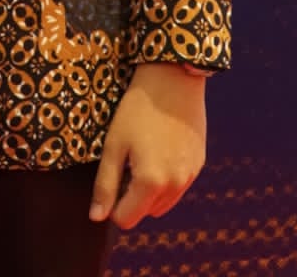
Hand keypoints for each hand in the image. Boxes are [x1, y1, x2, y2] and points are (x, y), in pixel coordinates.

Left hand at [89, 63, 206, 228]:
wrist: (173, 77)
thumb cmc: (138, 109)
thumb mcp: (114, 144)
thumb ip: (105, 184)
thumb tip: (97, 217)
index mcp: (151, 182)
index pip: (126, 219)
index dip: (113, 203)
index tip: (113, 176)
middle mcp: (175, 185)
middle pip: (146, 212)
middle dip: (133, 196)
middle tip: (127, 161)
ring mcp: (190, 175)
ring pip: (164, 202)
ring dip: (151, 190)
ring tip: (144, 153)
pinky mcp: (199, 163)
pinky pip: (179, 185)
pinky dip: (168, 177)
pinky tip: (161, 147)